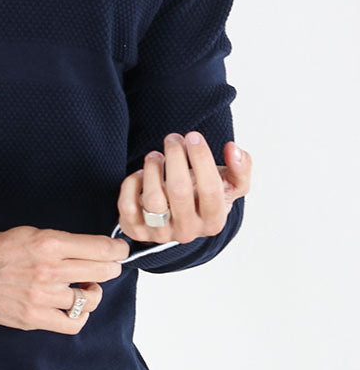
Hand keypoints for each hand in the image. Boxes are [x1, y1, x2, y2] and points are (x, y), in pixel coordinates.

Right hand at [0, 225, 127, 334]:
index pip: (101, 248)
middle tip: (109, 266)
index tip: (120, 250)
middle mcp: (49, 271)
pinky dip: (79, 316)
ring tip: (84, 288)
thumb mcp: (31, 232)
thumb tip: (93, 249)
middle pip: (103, 272)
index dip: (117, 249)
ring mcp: (42, 297)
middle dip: (111, 268)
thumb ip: (62, 242)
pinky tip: (73, 307)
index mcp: (49, 244)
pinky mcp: (34, 318)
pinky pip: (72, 324)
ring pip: (90, 300)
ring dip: (93, 293)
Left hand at [117, 132, 251, 244]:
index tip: (193, 136)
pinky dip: (132, 183)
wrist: (179, 216)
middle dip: (175, 157)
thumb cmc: (204, 195)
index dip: (201, 159)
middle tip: (173, 139)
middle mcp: (188, 231)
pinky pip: (127, 205)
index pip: (211, 189)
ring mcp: (160, 233)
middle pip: (179, 191)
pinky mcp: (136, 230)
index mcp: (214, 221)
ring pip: (152, 200)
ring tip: (156, 155)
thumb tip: (233, 149)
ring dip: (153, 169)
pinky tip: (142, 174)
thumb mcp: (230, 184)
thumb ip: (241, 168)